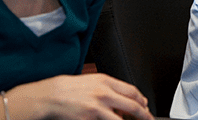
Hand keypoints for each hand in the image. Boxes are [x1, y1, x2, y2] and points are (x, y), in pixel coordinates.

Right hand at [7, 73, 153, 119]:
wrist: (48, 96)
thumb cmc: (68, 88)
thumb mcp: (91, 81)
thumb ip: (109, 89)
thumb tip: (124, 99)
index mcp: (105, 81)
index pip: (132, 91)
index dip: (142, 100)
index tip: (145, 106)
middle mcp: (104, 94)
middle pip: (132, 106)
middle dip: (144, 114)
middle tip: (149, 119)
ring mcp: (97, 108)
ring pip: (121, 119)